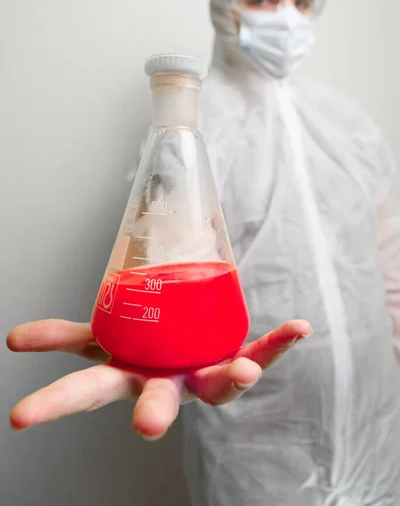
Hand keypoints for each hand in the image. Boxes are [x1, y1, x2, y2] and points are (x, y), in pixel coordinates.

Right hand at [7, 318, 311, 439]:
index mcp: (126, 376)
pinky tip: (298, 328)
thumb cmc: (141, 352)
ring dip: (234, 379)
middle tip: (146, 428)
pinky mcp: (232, 360)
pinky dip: (277, 343)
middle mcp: (164, 382)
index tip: (19, 406)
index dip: (55, 401)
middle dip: (152, 415)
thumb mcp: (99, 343)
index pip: (87, 390)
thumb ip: (62, 338)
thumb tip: (12, 338)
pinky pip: (257, 351)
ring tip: (248, 370)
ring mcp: (201, 373)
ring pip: (218, 384)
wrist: (179, 355)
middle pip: (157, 402)